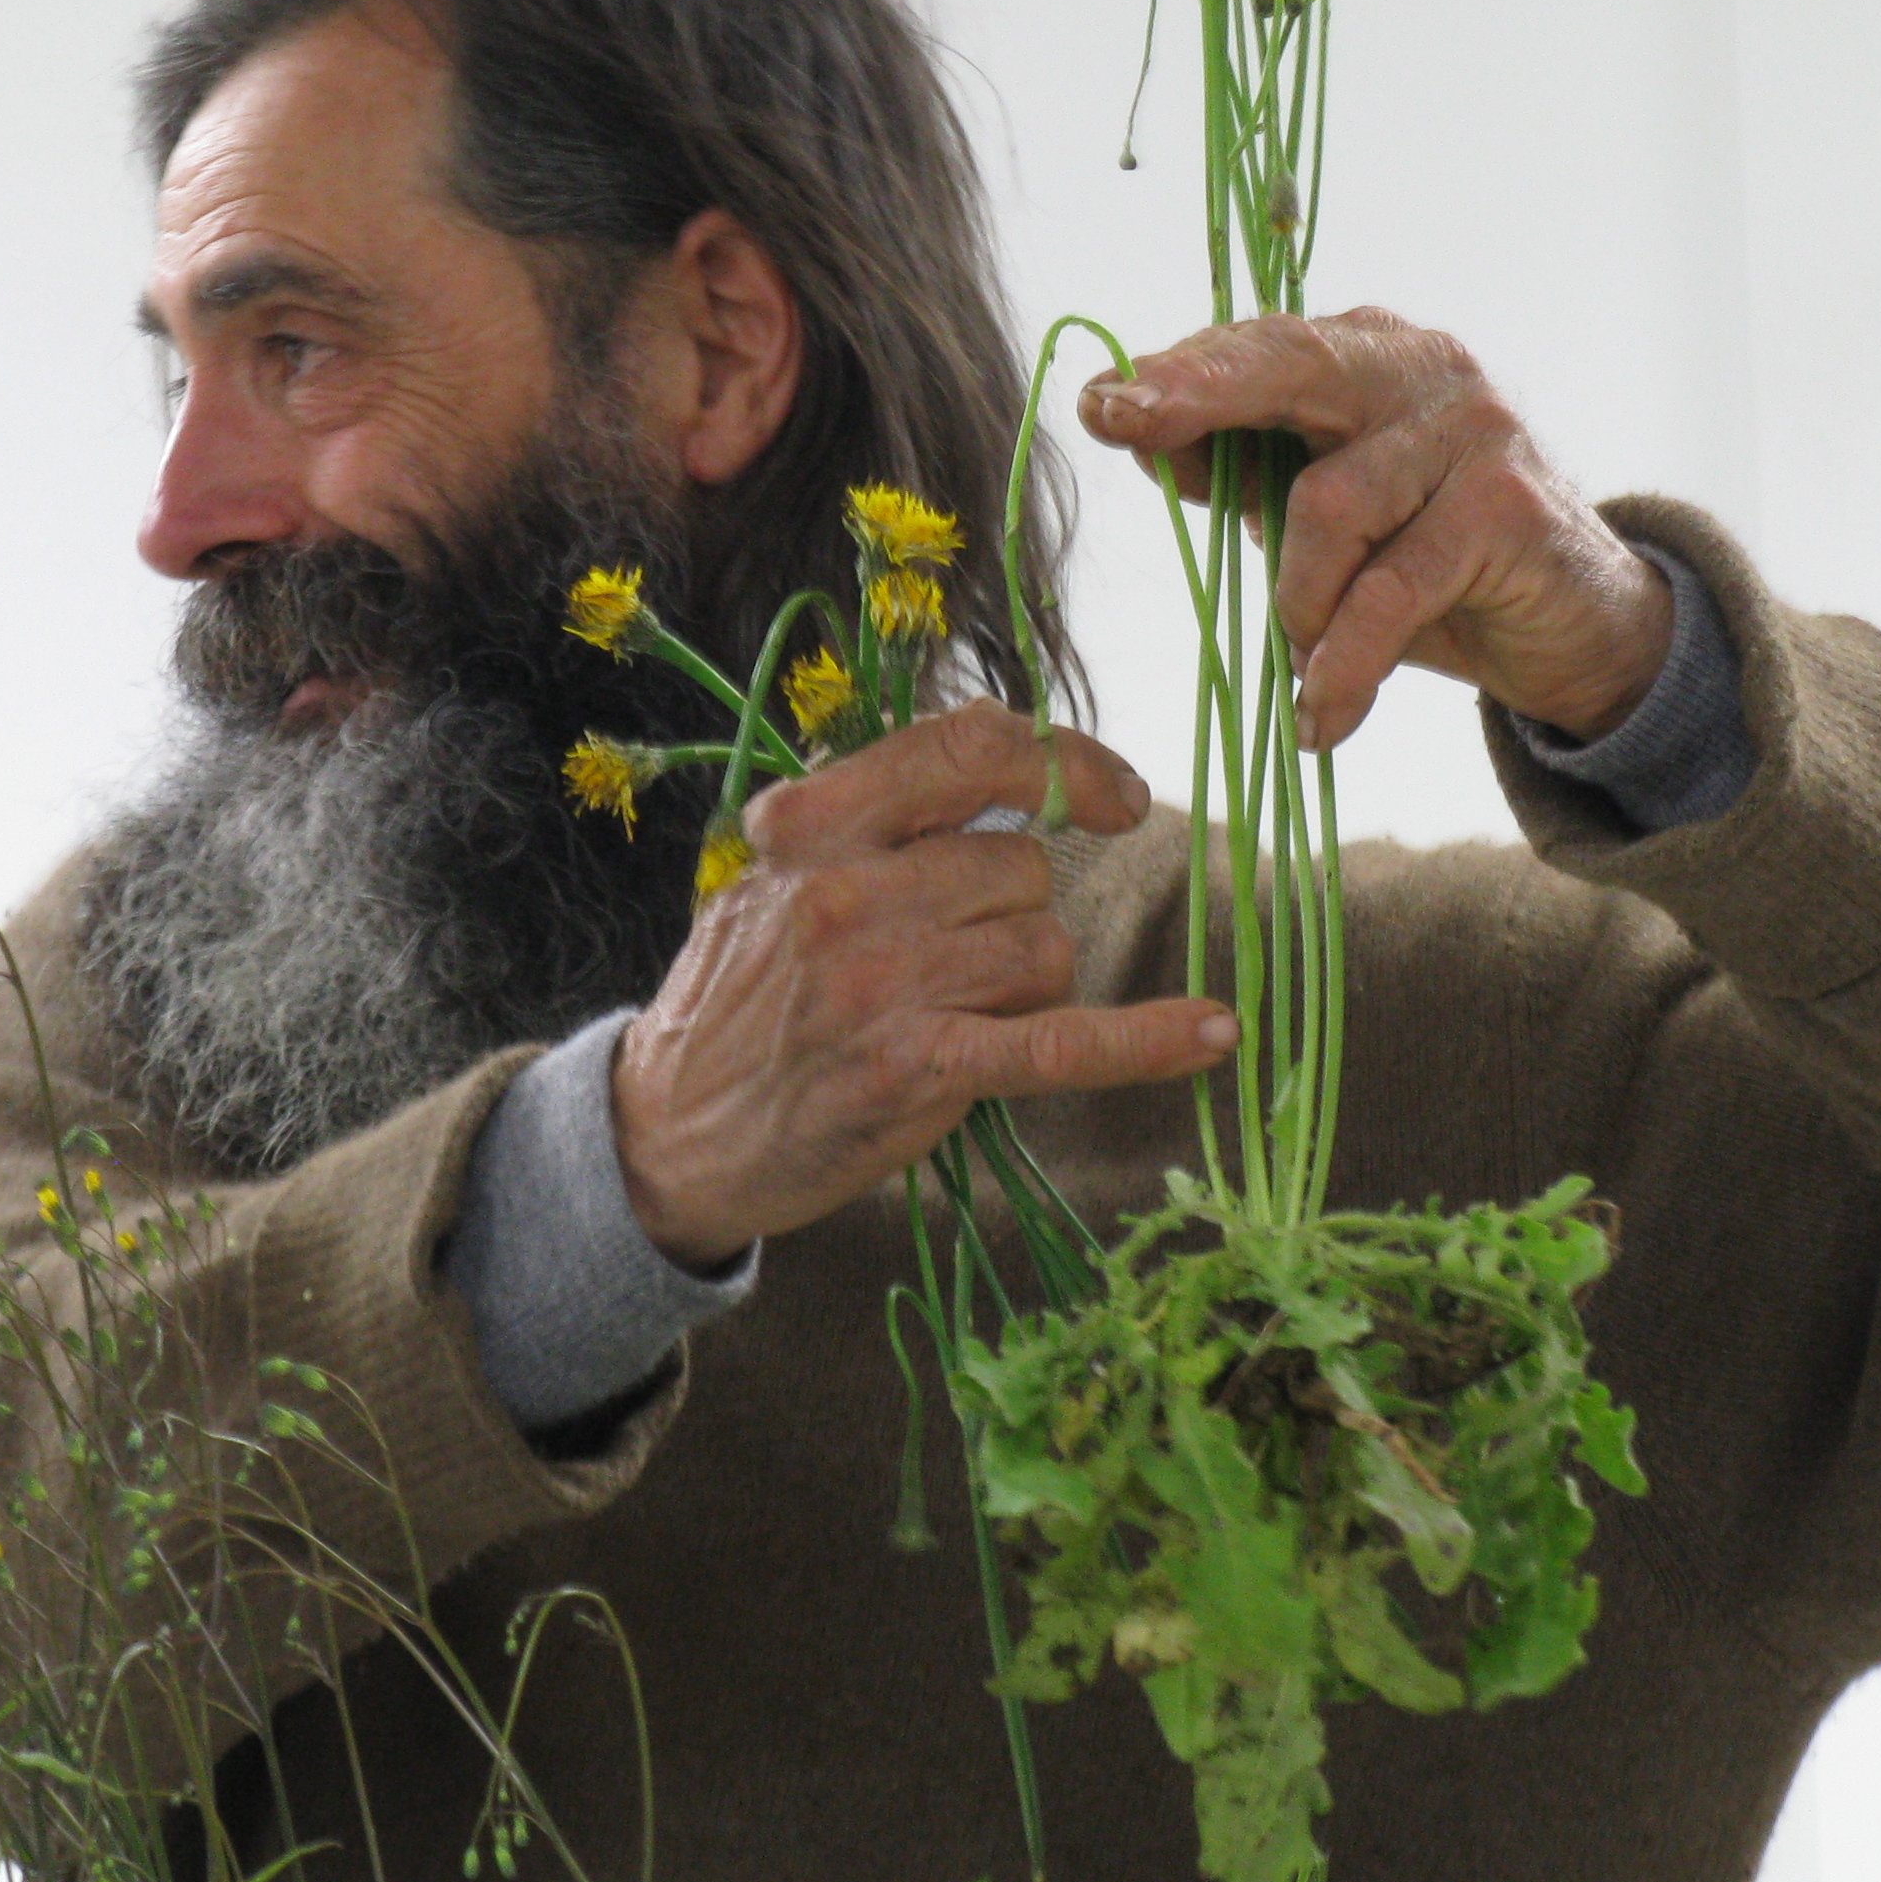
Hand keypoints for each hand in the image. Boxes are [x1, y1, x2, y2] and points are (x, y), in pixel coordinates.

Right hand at [611, 701, 1237, 1267]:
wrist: (669, 1133)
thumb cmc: (740, 997)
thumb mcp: (777, 874)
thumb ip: (878, 812)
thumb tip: (1007, 748)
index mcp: (811, 823)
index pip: (968, 750)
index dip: (1063, 759)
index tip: (1114, 792)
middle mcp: (843, 892)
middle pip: (1020, 867)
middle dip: (1014, 912)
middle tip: (950, 961)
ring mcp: (881, 983)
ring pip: (1042, 949)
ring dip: (1024, 985)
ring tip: (947, 1016)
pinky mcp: (917, 1070)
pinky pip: (1061, 1042)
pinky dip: (1145, 1040)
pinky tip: (1211, 1033)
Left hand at [1078, 309, 1673, 747]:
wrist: (1576, 626)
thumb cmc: (1430, 568)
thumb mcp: (1323, 524)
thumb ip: (1246, 478)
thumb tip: (1145, 445)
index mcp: (1364, 357)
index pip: (1256, 350)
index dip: (1175, 374)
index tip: (1099, 404)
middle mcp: (1418, 369)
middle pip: (1291, 366)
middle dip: (1200, 395)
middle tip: (1127, 423)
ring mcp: (1471, 429)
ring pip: (1329, 504)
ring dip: (1296, 603)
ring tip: (1304, 661)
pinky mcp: (1506, 506)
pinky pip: (1388, 591)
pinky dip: (1343, 662)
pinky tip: (1323, 713)